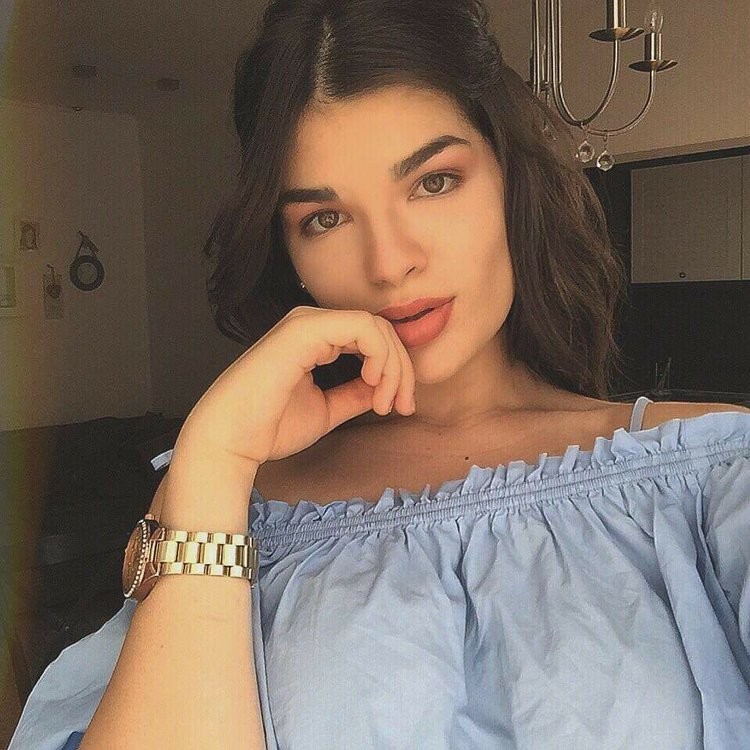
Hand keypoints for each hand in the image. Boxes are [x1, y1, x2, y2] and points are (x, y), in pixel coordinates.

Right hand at [178, 306, 416, 467]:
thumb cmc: (270, 427)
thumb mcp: (328, 409)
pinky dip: (380, 355)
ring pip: (376, 327)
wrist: (232, 439)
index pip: (373, 340)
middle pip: (380, 331)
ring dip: (394, 366)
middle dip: (402, 370)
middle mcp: (312, 324)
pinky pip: (363, 328)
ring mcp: (308, 323)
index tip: (400, 407)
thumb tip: (386, 388)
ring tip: (387, 401)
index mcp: (316, 339)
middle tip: (403, 406)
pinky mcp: (305, 330)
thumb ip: (356, 393)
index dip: (397, 371)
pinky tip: (374, 382)